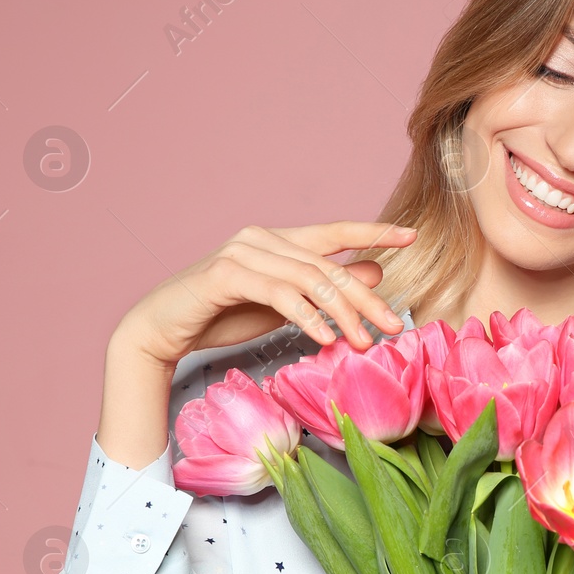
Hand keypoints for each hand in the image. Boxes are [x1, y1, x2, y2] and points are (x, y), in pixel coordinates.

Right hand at [97, 220, 415, 468]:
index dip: (374, 231)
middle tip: (394, 325)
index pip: (336, 231)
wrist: (162, 330)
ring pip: (309, 279)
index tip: (411, 236)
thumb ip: (324, 290)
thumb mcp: (285, 305)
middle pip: (330, 265)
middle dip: (366, 298)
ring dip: (342, 314)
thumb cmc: (222, 316)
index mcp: (279, 240)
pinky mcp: (225, 274)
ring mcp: (242, 251)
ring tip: (365, 342)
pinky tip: (325, 339)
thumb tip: (375, 274)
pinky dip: (307, 317)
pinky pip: (279, 294)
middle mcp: (262, 237)